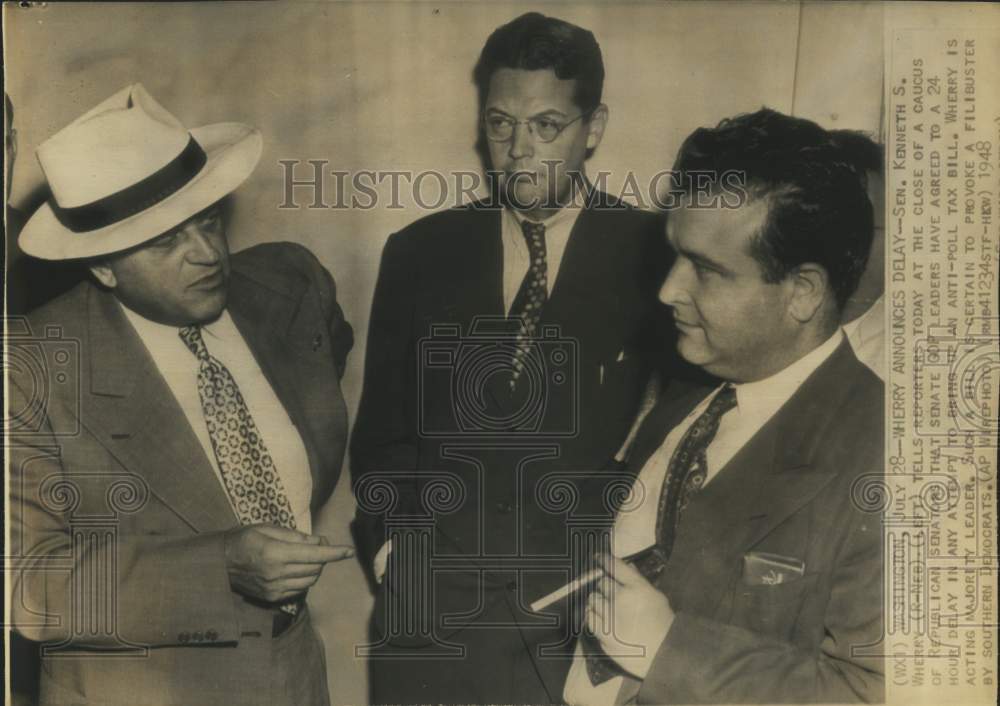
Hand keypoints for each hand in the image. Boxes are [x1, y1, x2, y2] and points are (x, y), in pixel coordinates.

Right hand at [224, 524, 353, 602]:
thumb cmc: (244, 539)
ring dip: (315, 569)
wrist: (219, 563)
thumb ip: (296, 536)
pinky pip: (299, 590)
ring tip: (305, 557)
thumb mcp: (268, 528)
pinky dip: (304, 579)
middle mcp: (276, 573)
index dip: (335, 553)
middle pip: (315, 568)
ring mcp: (274, 588)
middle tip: (317, 546)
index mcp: (275, 553)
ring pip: (310, 581)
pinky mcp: (272, 598)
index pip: (314, 555)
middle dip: (323, 557)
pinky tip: (295, 569)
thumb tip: (319, 543)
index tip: (349, 551)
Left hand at [586, 553, 673, 679]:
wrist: (664, 654)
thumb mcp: (655, 596)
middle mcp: (620, 600)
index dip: (604, 560)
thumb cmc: (662, 622)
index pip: (614, 566)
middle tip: (611, 593)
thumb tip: (626, 566)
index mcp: (636, 588)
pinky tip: (602, 619)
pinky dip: (594, 616)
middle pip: (601, 583)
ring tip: (607, 607)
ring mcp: (610, 618)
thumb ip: (638, 580)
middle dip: (605, 586)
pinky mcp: (603, 635)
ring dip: (598, 601)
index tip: (598, 557)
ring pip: (593, 599)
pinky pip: (590, 618)